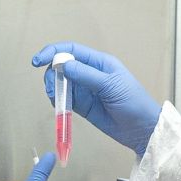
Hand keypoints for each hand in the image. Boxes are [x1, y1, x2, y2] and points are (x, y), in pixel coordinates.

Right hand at [34, 43, 162, 156]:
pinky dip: (57, 100)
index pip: (71, 50)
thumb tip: (63, 65)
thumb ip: (86, 75)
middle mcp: (90, 73)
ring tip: (54, 97)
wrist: (141, 129)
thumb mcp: (111, 86)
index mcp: (99, 62)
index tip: (38, 60)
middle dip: (52, 74)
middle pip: (62, 66)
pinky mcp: (82, 106)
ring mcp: (85, 90)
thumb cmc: (133, 102)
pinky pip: (64, 99)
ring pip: (61, 83)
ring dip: (53, 88)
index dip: (53, 52)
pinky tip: (58, 105)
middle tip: (50, 87)